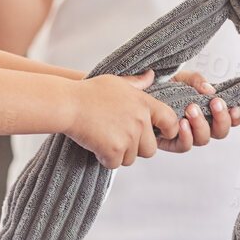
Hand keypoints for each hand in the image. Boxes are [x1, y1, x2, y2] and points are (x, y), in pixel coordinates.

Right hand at [64, 71, 182, 169]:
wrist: (68, 104)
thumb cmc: (89, 91)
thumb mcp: (116, 82)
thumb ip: (137, 83)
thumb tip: (151, 76)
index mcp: (144, 104)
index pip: (171, 121)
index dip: (169, 130)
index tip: (160, 133)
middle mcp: (140, 121)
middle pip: (151, 149)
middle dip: (137, 148)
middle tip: (120, 139)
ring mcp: (128, 137)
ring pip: (131, 158)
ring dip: (119, 154)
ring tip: (105, 139)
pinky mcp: (114, 150)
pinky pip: (115, 164)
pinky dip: (105, 159)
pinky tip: (97, 146)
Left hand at [158, 70, 239, 153]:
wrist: (141, 90)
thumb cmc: (164, 85)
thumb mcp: (183, 77)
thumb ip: (197, 81)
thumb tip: (209, 90)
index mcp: (208, 111)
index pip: (229, 119)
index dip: (235, 117)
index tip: (234, 107)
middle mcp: (200, 125)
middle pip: (220, 132)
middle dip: (220, 118)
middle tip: (214, 103)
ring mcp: (187, 135)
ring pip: (203, 139)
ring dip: (201, 124)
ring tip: (192, 109)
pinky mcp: (171, 142)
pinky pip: (184, 146)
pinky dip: (186, 136)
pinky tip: (182, 124)